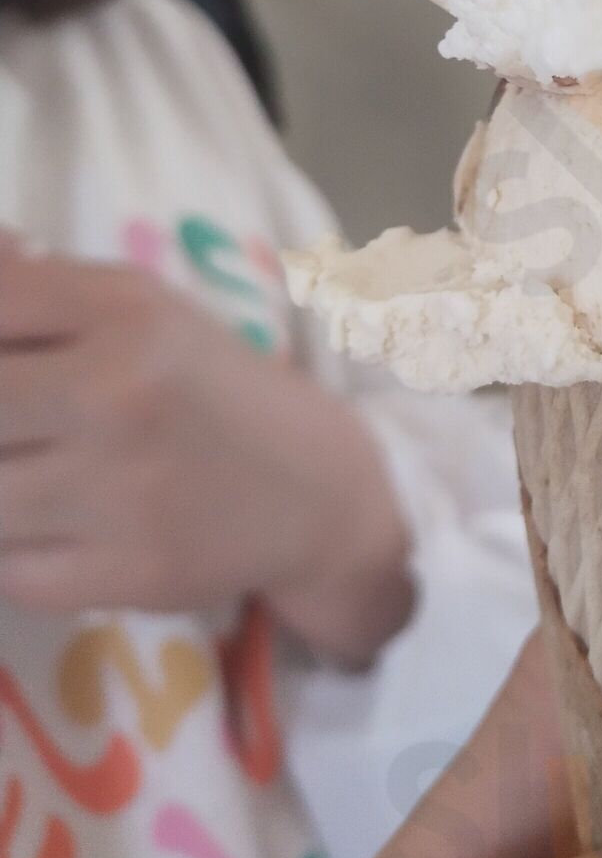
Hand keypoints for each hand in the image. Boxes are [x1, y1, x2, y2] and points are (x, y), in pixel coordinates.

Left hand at [0, 236, 411, 661]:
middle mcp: (120, 393)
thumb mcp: (138, 308)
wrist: (315, 485)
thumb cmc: (204, 385)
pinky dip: (19, 556)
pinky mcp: (128, 573)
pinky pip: (9, 573)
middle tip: (24, 430)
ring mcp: (124, 490)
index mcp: (124, 313)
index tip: (12, 371)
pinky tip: (60, 531)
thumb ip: (36, 284)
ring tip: (41, 475)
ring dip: (2, 492)